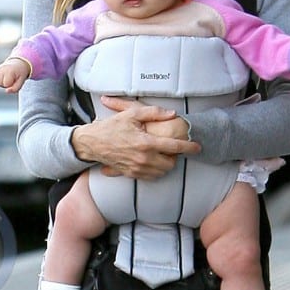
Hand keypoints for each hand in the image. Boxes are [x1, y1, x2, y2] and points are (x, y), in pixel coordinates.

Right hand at [0, 58, 29, 92]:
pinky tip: (7, 76)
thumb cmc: (20, 73)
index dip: (11, 85)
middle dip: (7, 84)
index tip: (16, 79)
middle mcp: (2, 69)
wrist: (19, 63)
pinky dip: (2, 80)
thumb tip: (6, 91)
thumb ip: (15, 88)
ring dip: (4, 83)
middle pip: (1, 85)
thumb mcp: (22, 81)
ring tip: (10, 78)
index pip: (6, 85)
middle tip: (13, 79)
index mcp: (9, 71)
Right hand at [71, 96, 200, 179]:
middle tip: (172, 147)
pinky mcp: (131, 174)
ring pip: (162, 171)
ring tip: (162, 153)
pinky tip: (153, 160)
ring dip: (166, 163)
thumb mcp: (132, 114)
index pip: (174, 146)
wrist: (92, 143)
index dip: (189, 147)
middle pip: (171, 163)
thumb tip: (172, 114)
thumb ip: (154, 112)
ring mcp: (137, 168)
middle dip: (176, 156)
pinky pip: (151, 176)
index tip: (198, 146)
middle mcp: (143, 158)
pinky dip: (156, 170)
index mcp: (146, 142)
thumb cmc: (112, 127)